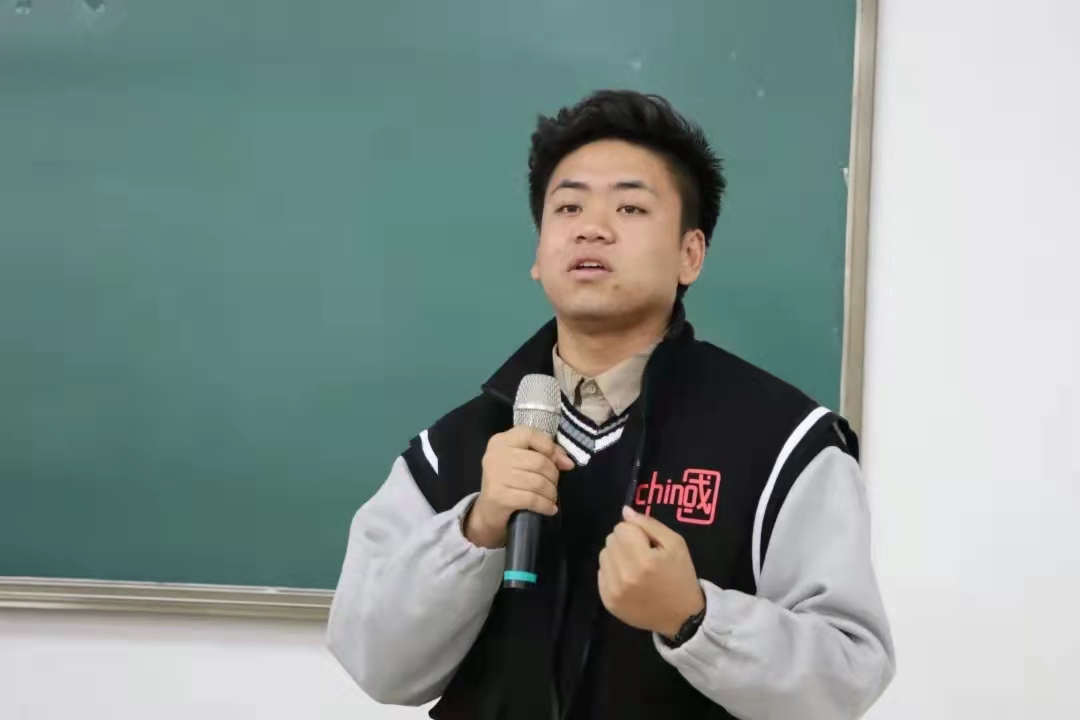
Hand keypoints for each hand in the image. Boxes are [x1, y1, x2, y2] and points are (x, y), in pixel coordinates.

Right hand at [464, 427, 574, 548]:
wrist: (488, 512)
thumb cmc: (510, 483)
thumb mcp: (524, 462)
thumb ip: (547, 454)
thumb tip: (568, 463)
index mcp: (502, 441)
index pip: (530, 434)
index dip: (550, 448)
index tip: (561, 463)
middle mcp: (496, 454)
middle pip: (538, 461)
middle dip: (553, 476)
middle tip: (553, 486)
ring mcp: (495, 475)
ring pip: (537, 482)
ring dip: (550, 493)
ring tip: (551, 498)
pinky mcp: (498, 496)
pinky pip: (532, 499)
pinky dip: (545, 505)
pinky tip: (549, 508)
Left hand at [598, 506, 705, 638]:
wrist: (681, 617)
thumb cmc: (680, 576)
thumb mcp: (675, 544)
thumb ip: (649, 524)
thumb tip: (625, 511)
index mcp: (643, 560)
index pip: (622, 528)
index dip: (636, 532)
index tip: (649, 544)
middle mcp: (624, 576)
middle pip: (611, 540)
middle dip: (626, 542)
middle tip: (643, 556)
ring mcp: (613, 591)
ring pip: (603, 555)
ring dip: (617, 556)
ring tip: (635, 568)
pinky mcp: (607, 602)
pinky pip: (601, 573)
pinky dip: (613, 572)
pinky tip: (629, 580)